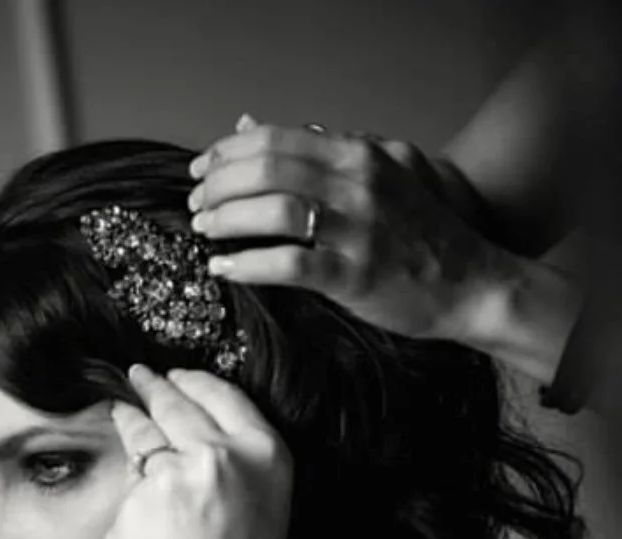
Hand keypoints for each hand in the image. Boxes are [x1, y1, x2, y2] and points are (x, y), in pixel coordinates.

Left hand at [106, 365, 291, 538]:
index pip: (222, 396)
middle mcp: (220, 457)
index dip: (194, 381)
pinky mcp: (133, 504)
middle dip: (154, 387)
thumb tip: (181, 445)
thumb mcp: (259, 514)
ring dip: (129, 421)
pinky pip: (126, 491)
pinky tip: (132, 509)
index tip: (175, 373)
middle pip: (176, 405)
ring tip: (120, 411)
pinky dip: (126, 497)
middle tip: (139, 376)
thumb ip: (231, 473)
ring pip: (142, 438)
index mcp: (265, 457)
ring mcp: (172, 478)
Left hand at [188, 118, 509, 341]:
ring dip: (227, 219)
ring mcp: (357, 230)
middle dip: (220, 185)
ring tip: (203, 229)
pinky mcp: (354, 275)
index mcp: (358, 155)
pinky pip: (290, 264)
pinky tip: (223, 268)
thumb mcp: (380, 174)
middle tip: (196, 203)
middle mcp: (357, 184)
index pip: (276, 140)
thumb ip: (321, 151)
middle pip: (268, 169)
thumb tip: (252, 127)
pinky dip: (248, 264)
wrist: (471, 282)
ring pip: (274, 210)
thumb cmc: (421, 233)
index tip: (202, 169)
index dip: (228, 152)